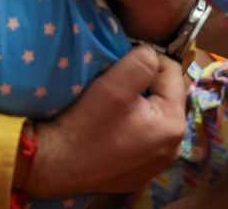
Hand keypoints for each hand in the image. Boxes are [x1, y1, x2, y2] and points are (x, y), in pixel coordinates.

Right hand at [28, 46, 185, 196]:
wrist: (53, 165)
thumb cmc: (86, 124)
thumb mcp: (115, 83)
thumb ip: (144, 60)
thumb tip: (152, 55)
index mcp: (174, 125)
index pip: (173, 72)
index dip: (149, 60)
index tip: (123, 64)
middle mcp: (173, 148)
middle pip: (167, 95)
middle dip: (148, 82)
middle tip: (118, 82)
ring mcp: (158, 163)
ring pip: (157, 115)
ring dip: (142, 103)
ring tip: (115, 103)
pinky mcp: (140, 172)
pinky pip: (145, 136)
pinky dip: (134, 125)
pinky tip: (113, 126)